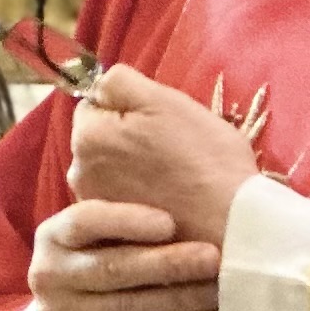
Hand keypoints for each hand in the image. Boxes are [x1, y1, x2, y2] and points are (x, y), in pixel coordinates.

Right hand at [24, 198, 220, 310]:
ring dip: (182, 298)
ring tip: (220, 288)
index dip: (125, 221)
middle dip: (168, 263)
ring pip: (131, 307)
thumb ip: (129, 218)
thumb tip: (196, 183)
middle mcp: (50, 274)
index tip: (169, 223)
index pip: (84, 222)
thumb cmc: (98, 268)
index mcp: (54, 237)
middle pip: (113, 268)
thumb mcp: (97, 241)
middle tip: (213, 257)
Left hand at [67, 67, 266, 250]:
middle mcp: (78, 170)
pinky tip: (169, 199)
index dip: (128, 108)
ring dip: (133, 165)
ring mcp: (94, 202)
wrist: (231, 223)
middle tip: (172, 147)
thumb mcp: (165, 101)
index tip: (159, 121)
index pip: (94, 105)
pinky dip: (139, 194)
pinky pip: (121, 197)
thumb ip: (121, 82)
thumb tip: (100, 82)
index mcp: (87, 135)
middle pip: (100, 138)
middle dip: (127, 136)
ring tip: (174, 175)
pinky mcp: (113, 228)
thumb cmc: (205, 158)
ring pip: (110, 168)